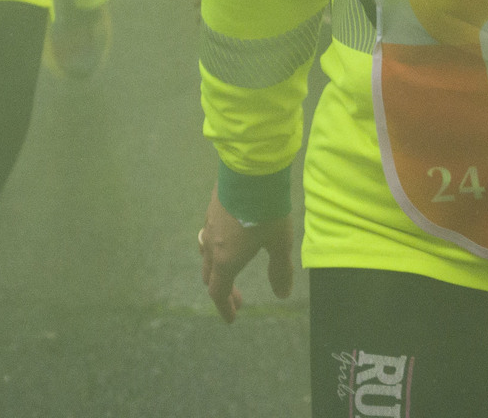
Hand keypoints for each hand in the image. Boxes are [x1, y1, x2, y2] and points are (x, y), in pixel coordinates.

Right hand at [199, 192, 293, 322]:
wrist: (250, 170)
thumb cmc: (267, 211)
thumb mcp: (280, 243)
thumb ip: (280, 269)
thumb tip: (282, 294)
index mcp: (226, 260)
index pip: (219, 292)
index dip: (225, 308)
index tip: (233, 318)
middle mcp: (211, 246)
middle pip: (210, 275)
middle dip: (223, 290)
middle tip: (239, 297)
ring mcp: (208, 225)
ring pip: (205, 255)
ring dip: (217, 268)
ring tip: (230, 269)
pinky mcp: (211, 208)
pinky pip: (208, 236)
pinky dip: (216, 247)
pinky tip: (229, 238)